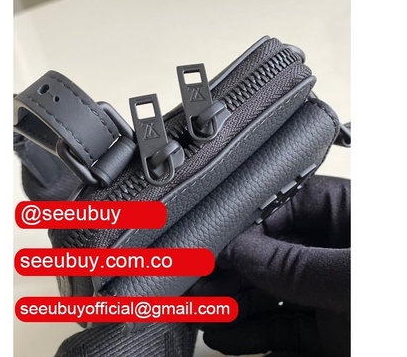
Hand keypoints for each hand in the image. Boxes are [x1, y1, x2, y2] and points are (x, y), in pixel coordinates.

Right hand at [190, 175, 349, 356]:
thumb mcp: (348, 277)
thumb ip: (291, 264)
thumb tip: (238, 250)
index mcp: (350, 219)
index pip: (285, 207)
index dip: (244, 225)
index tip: (213, 243)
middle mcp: (336, 252)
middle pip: (268, 254)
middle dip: (227, 271)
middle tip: (193, 282)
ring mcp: (331, 291)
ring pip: (269, 293)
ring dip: (230, 304)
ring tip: (197, 310)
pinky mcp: (330, 330)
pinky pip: (282, 328)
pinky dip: (250, 334)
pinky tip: (224, 335)